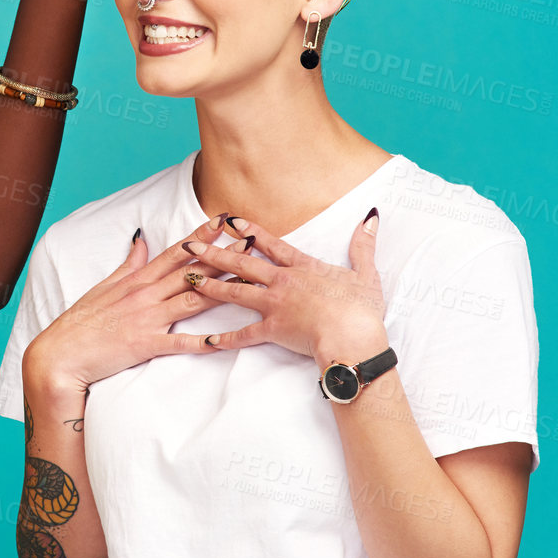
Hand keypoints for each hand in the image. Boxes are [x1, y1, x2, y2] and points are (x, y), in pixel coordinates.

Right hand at [25, 214, 242, 394]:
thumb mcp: (104, 286)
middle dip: (223, 255)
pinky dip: (201, 342)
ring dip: (222, 288)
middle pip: (191, 271)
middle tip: (250, 240)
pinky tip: (224, 340)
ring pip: (191, 300)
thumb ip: (129, 263)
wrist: (60, 354)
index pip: (175, 253)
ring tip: (248, 279)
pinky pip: (178, 342)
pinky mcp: (144, 344)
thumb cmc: (81, 322)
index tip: (223, 221)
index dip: (201, 236)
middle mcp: (145, 294)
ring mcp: (146, 319)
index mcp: (137, 280)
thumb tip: (142, 237)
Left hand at [180, 210, 388, 368]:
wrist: (352, 336)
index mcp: (302, 267)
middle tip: (190, 245)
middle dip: (214, 253)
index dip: (249, 231)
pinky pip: (243, 335)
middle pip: (242, 263)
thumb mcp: (366, 273)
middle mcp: (282, 282)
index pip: (271, 244)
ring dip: (210, 285)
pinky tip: (207, 340)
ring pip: (235, 291)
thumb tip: (370, 217)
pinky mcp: (272, 330)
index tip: (228, 221)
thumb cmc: (361, 308)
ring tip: (187, 279)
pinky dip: (224, 340)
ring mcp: (274, 305)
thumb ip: (363, 245)